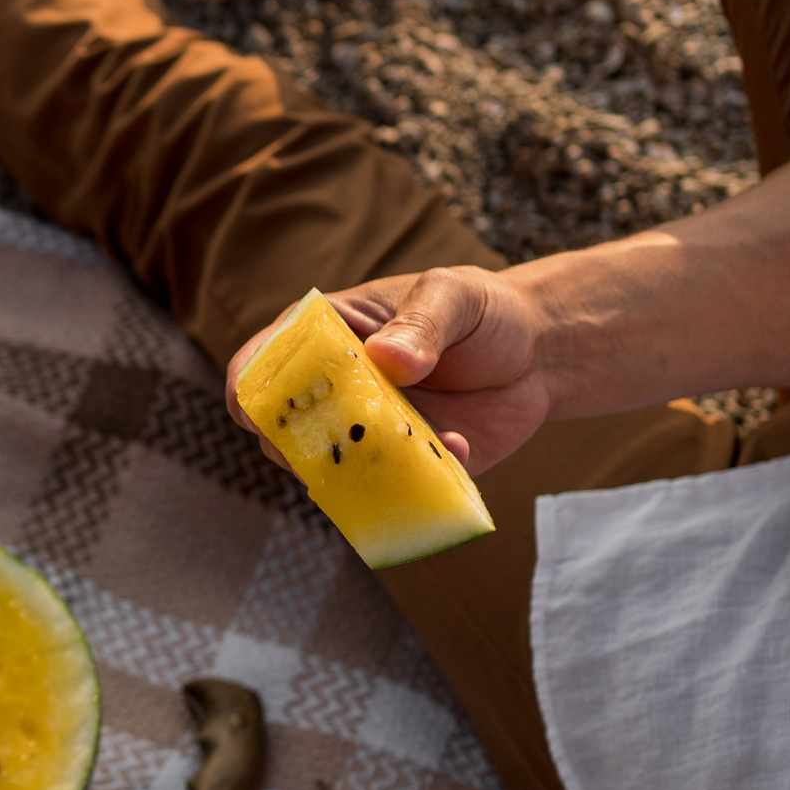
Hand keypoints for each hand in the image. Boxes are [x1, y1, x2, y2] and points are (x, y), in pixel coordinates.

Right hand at [225, 266, 554, 476]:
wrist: (538, 356)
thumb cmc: (480, 312)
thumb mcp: (453, 296)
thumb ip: (421, 323)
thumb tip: (384, 358)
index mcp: (319, 339)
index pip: (255, 370)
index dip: (251, 394)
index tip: (272, 410)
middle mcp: (328, 394)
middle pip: (278, 434)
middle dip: (307, 442)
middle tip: (360, 428)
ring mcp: (359, 436)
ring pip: (327, 472)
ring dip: (362, 466)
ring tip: (417, 443)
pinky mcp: (397, 471)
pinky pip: (385, 493)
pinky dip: (414, 483)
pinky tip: (458, 448)